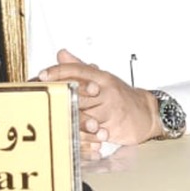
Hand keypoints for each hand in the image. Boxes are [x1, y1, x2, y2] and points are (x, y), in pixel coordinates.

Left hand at [37, 49, 159, 158]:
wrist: (146, 113)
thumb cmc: (121, 96)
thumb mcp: (102, 78)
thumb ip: (80, 67)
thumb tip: (61, 54)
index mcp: (102, 78)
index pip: (77, 70)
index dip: (58, 72)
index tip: (42, 75)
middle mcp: (107, 92)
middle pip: (78, 93)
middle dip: (60, 98)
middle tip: (42, 100)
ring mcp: (111, 110)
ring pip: (85, 114)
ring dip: (70, 117)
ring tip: (54, 118)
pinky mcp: (114, 127)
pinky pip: (95, 132)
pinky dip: (84, 136)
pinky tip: (73, 135)